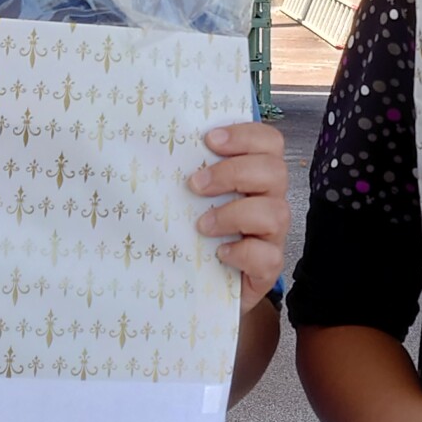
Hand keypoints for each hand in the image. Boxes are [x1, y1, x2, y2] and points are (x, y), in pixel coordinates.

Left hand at [189, 121, 288, 307]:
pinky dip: (243, 252)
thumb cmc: (194, 234)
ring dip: (235, 214)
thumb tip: (144, 149)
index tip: (209, 139)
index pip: (269, 142)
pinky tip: (220, 253)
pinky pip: (269, 256)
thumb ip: (181, 172)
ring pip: (277, 213)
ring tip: (202, 225)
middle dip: (233, 173)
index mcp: (254, 176)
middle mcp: (269, 201)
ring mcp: (271, 236)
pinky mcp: (267, 268)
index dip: (245, 135)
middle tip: (196, 184)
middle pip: (275, 171)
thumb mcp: (187, 198)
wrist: (200, 286)